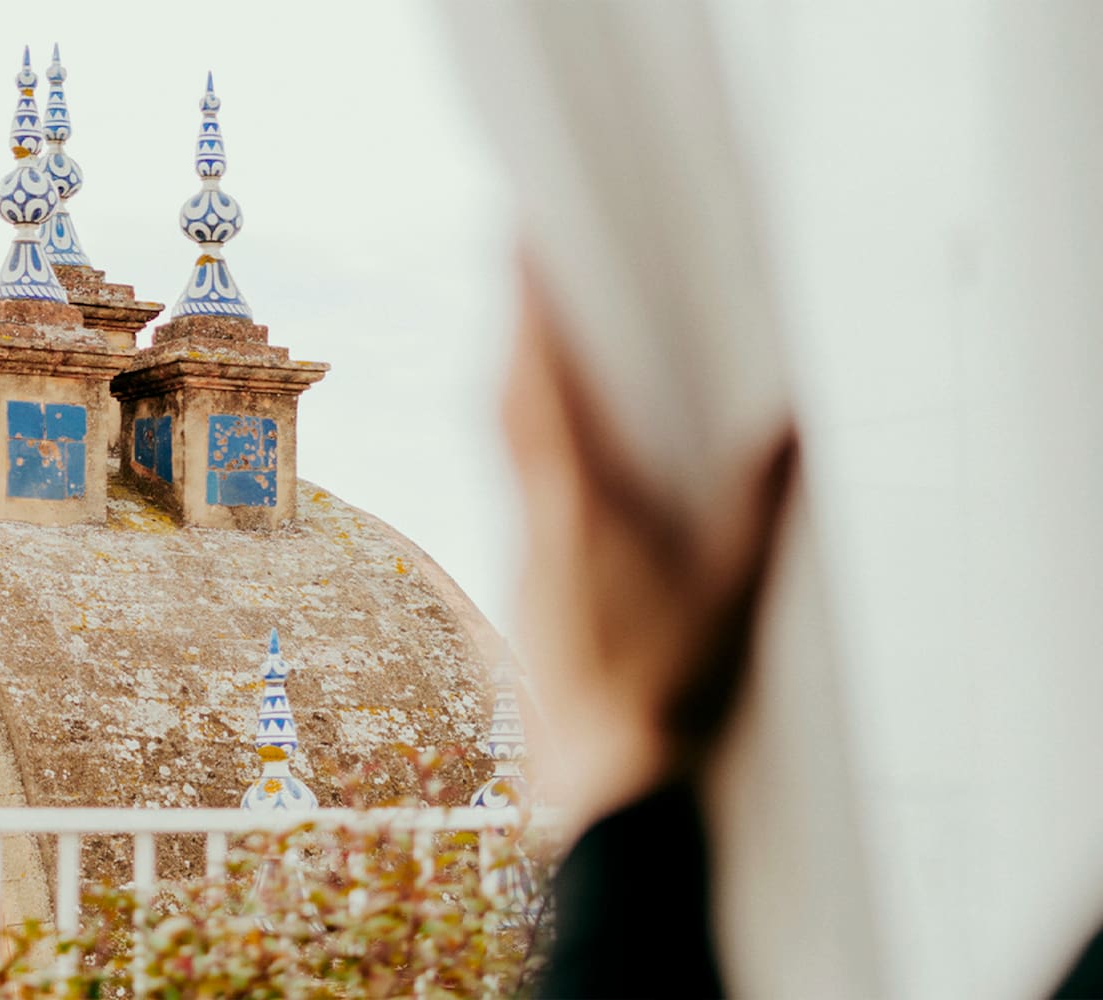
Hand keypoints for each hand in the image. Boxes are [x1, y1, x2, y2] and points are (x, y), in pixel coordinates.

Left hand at [503, 258, 796, 829]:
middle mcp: (536, 520)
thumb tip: (791, 425)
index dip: (527, 312)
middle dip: (511, 329)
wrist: (605, 783)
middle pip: (506, 403)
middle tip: (513, 265)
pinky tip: (543, 446)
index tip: (517, 243)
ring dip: (510, 381)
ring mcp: (523, 552)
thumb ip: (759, 505)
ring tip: (524, 333)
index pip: (543, 387)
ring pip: (499, 446)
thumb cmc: (665, 692)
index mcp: (580, 508)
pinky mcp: (525, 584)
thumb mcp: (730, 591)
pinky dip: (519, 440)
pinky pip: (510, 488)